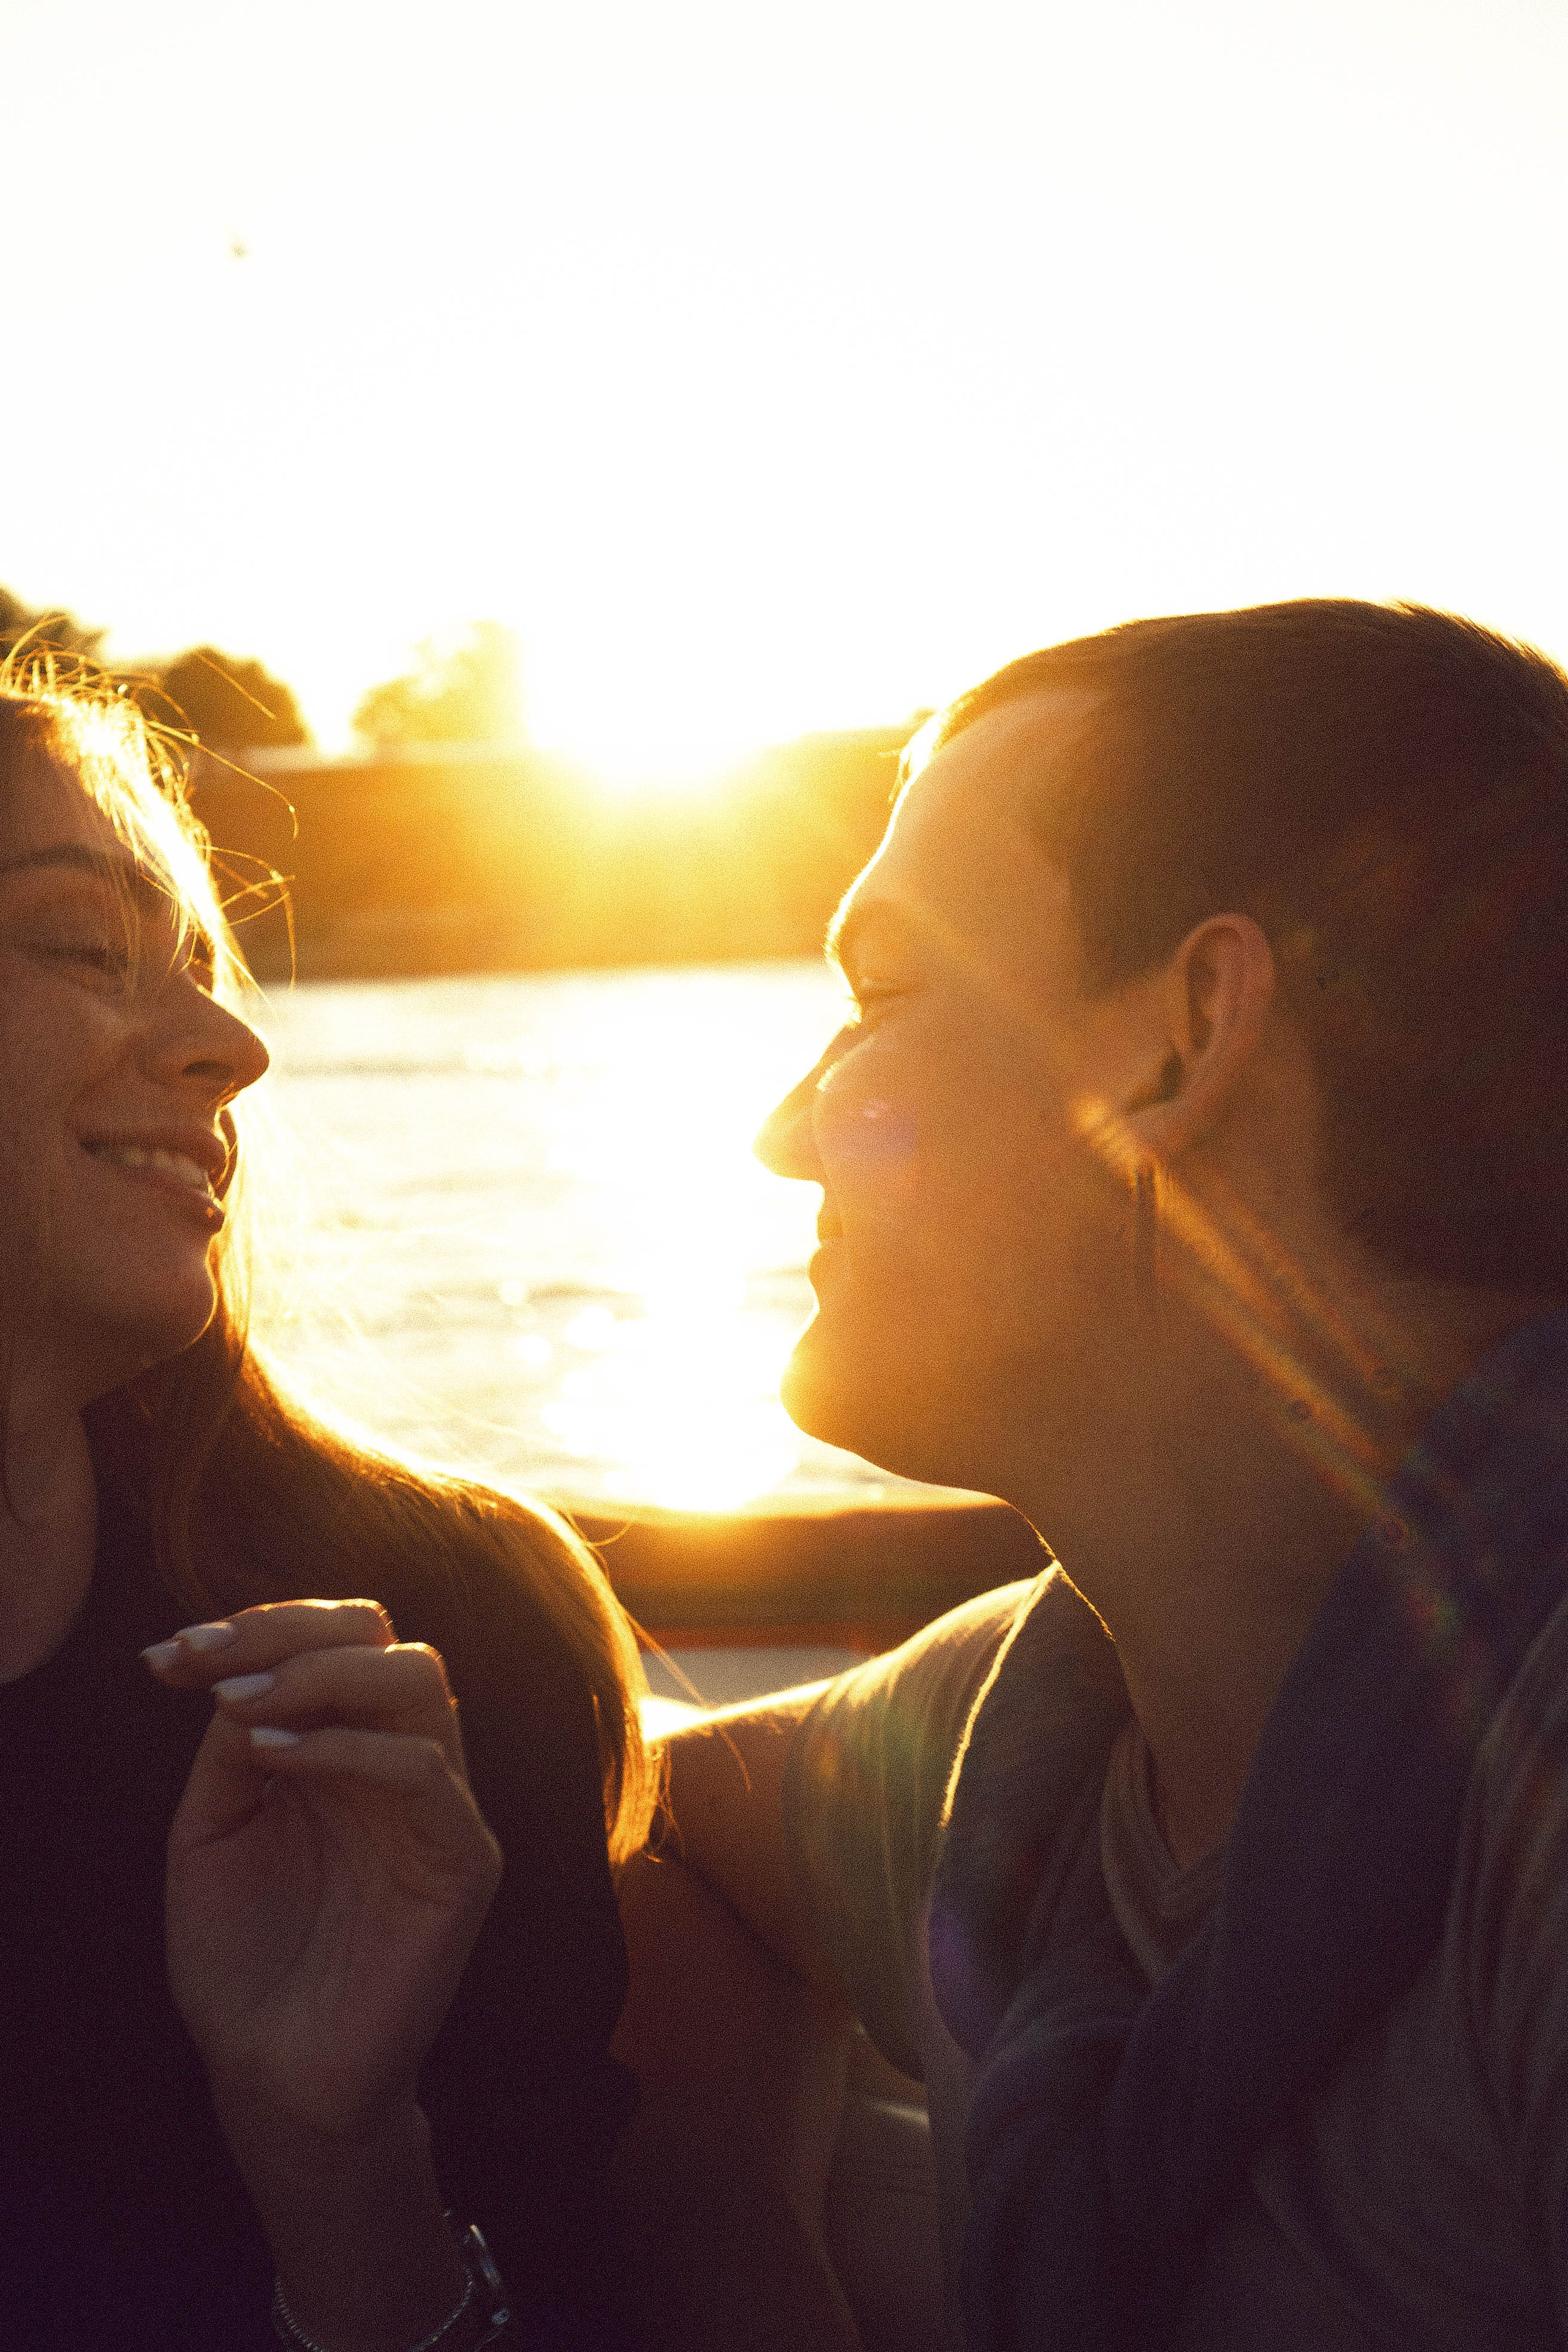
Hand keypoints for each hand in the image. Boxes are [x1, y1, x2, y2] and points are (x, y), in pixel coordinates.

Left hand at [145, 1600, 502, 2144]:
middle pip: (383, 1638)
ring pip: (419, 1679)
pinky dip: (348, 1748)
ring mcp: (438, 1807)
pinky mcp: (464, 1861)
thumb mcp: (213, 1827)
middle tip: (205, 1667)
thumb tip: (236, 1672)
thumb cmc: (242, 1955)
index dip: (258, 1626)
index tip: (167, 1654)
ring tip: (239, 1707)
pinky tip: (273, 1759)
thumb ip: (233, 1745)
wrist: (271, 2073)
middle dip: (287, 1632)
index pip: (337, 1638)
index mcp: (349, 1744)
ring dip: (319, 1674)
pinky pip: (426, 1771)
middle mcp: (400, 1759)